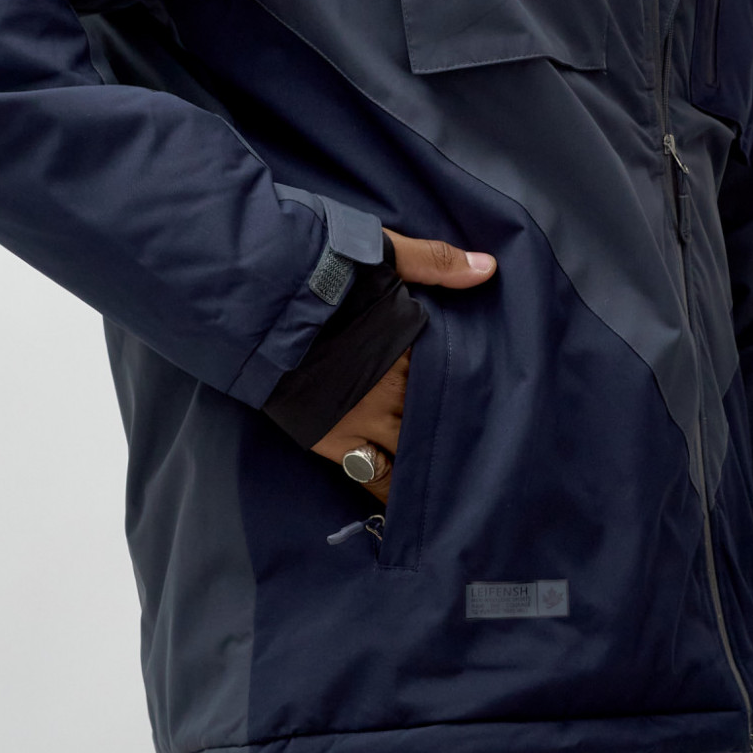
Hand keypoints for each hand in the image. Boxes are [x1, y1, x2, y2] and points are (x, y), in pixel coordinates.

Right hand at [310, 228, 496, 504]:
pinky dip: (392, 488)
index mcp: (409, 343)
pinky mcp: (332, 438)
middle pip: (438, 420)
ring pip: (412, 454)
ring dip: (429, 464)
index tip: (497, 402)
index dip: (475, 389)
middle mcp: (393, 388)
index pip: (455, 374)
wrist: (255, 298)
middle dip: (458, 432)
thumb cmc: (318, 267)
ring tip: (454, 484)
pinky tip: (408, 501)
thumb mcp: (382, 251)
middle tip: (487, 455)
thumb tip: (488, 267)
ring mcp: (362, 418)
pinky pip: (373, 474)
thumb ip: (435, 261)